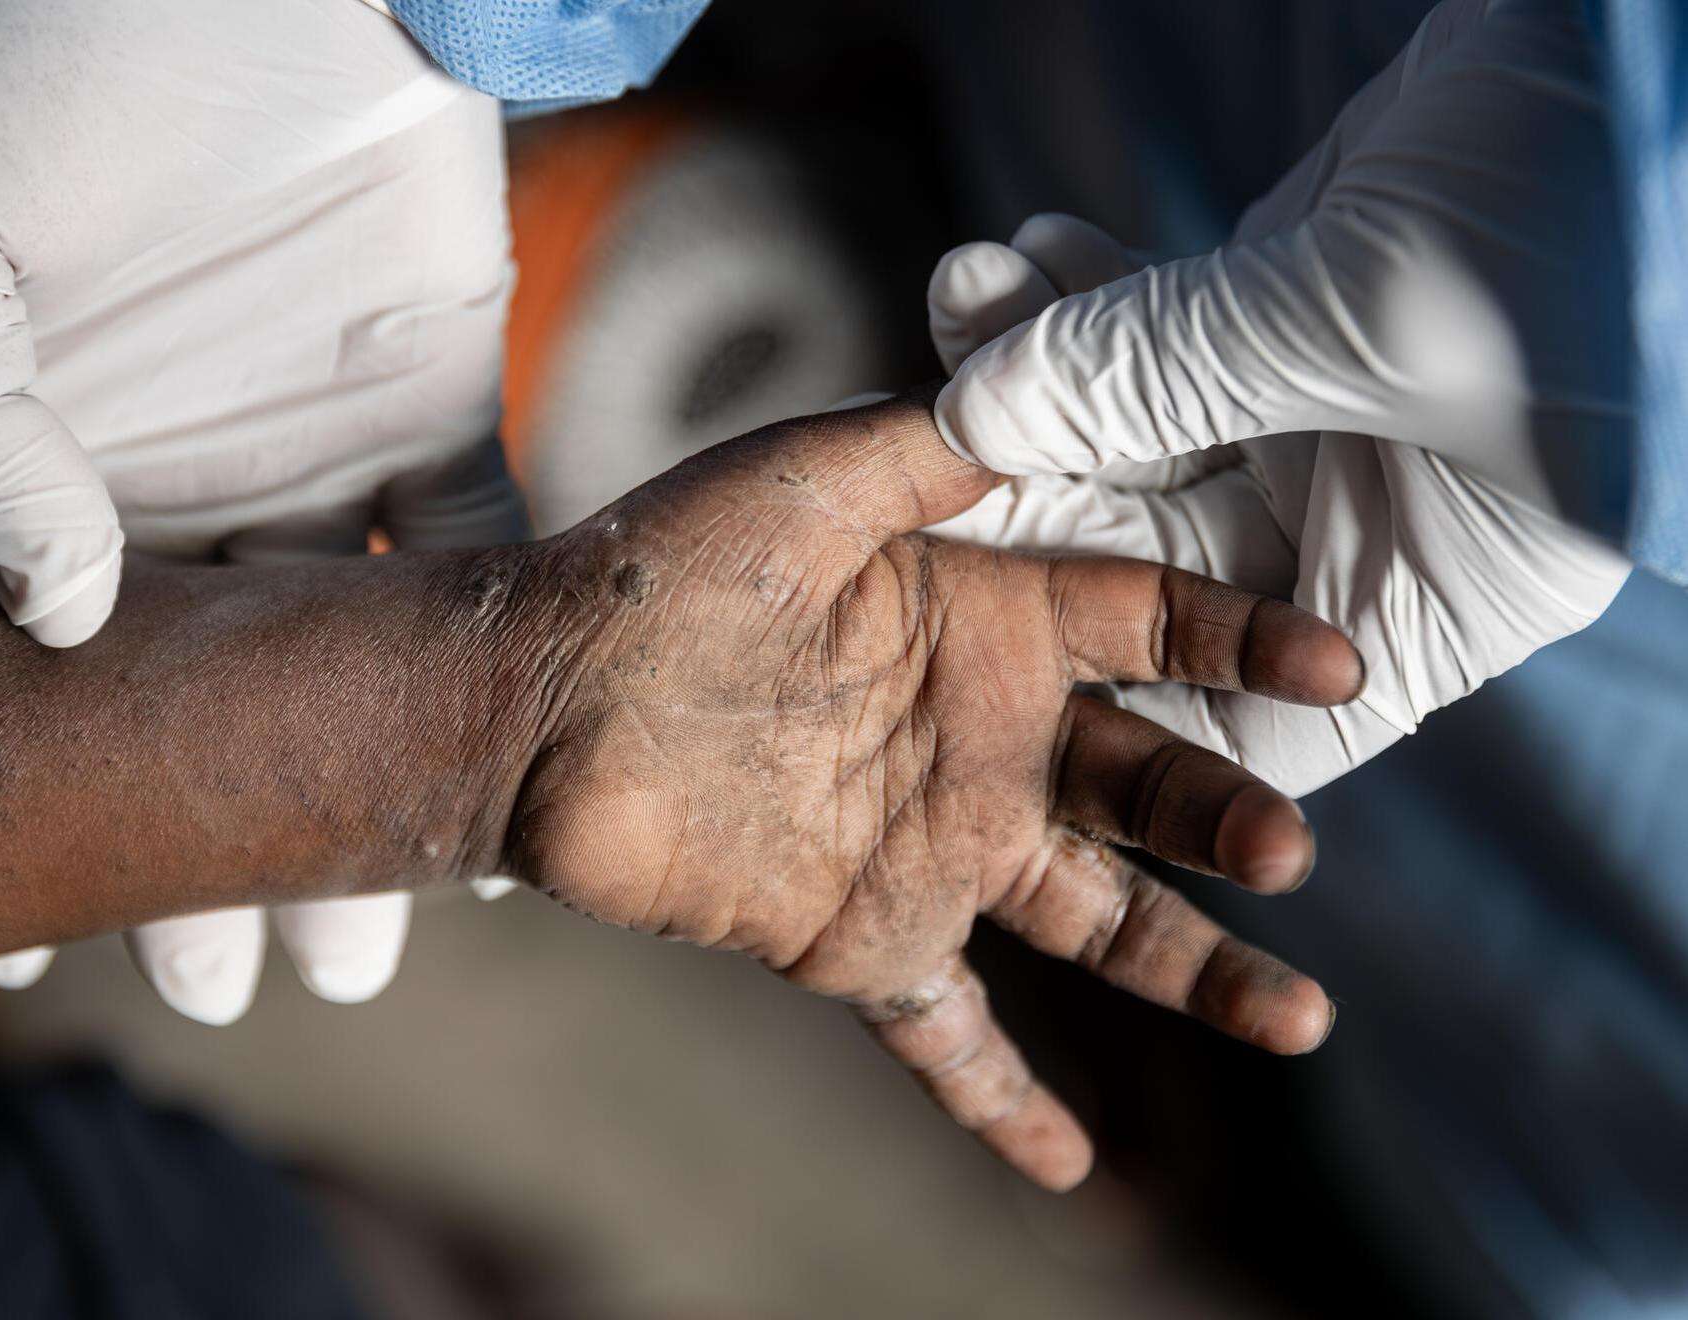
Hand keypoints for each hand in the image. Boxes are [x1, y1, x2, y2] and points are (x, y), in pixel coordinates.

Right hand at [0, 0, 519, 1016]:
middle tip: (237, 988)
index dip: (27, 800)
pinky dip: (487, 652)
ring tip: (372, 938)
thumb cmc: (44, 66)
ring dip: (359, 790)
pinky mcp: (426, 404)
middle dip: (210, 848)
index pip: (12, 668)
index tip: (25, 950)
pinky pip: (471, 550)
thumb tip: (66, 612)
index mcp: (34, 461)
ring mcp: (302, 453)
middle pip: (194, 704)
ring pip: (335, 663)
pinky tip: (496, 775)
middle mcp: (171, 480)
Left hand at [503, 390, 1362, 1187]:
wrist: (536, 692)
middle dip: (1225, 816)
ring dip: (1193, 971)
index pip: (1152, 626)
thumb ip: (934, 443)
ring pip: (1093, 922)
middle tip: (1285, 847)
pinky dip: (999, 1098)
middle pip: (1146, 785)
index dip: (1247, 643)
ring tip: (1299, 1023)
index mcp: (985, 622)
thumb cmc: (661, 563)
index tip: (1338, 667)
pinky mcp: (855, 937)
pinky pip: (943, 1032)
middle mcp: (981, 739)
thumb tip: (1054, 386)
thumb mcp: (811, 471)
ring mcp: (929, 846)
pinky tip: (1068, 1167)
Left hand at [925, 0, 1630, 794]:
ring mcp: (1330, 425)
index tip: (972, 652)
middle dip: (1037, 477)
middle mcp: (1372, 530)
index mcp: (1427, 600)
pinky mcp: (1300, 321)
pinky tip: (1025, 248)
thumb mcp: (1358, 319)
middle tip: (929, 412)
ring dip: (1045, 361)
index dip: (1111, 705)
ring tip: (960, 284)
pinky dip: (1098, 292)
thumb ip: (1155, 373)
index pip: (1246, 717)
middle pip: (1156, 554)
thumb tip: (973, 411)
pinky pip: (1167, 333)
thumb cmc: (1588, 221)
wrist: (1668, 50)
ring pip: (1144, 426)